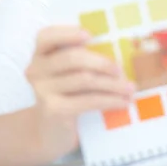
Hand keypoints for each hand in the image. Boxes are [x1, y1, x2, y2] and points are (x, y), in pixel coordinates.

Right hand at [26, 26, 133, 160]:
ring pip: (85, 79)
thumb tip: (119, 51)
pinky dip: (109, 100)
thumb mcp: (70, 74)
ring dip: (112, 84)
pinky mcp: (53, 110)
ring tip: (130, 88)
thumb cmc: (67, 94)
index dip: (67, 34)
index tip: (90, 36)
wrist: (50, 132)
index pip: (46, 36)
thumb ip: (83, 60)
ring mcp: (43, 90)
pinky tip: (123, 102)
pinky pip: (88, 100)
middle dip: (101, 62)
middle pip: (72, 58)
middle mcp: (36, 70)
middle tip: (121, 69)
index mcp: (40, 54)